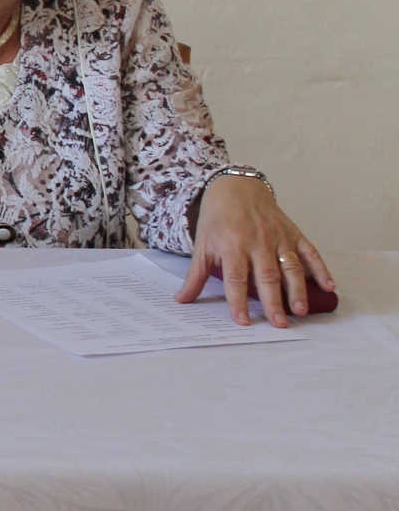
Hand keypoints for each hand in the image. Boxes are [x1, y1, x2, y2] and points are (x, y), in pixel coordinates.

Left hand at [178, 176, 333, 326]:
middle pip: (266, 275)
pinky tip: (329, 287)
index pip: (235, 278)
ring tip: (301, 310)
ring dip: (298, 289)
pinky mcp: (294, 233)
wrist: (236, 187)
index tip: (243, 321)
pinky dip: (321, 269)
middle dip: (273, 301)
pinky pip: (310, 252)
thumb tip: (181, 300)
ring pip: (291, 266)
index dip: (238, 300)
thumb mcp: (202, 244)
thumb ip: (196, 274)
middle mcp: (257, 241)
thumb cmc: (218, 219)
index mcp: (232, 245)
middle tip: (279, 324)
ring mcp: (279, 237)